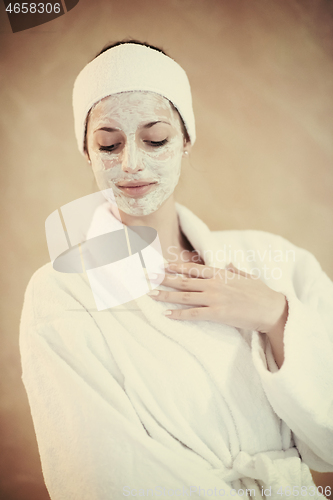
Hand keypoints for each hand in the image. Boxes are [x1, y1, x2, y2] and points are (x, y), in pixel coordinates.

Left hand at [148, 261, 286, 334]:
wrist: (272, 309)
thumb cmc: (261, 293)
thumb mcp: (248, 276)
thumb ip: (235, 270)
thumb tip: (227, 264)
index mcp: (220, 274)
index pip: (192, 268)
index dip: (175, 267)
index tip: (161, 265)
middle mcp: (214, 284)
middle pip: (183, 280)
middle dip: (163, 278)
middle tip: (147, 276)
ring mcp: (215, 298)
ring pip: (184, 296)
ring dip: (165, 295)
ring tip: (151, 294)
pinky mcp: (217, 313)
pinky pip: (193, 314)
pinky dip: (178, 314)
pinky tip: (166, 314)